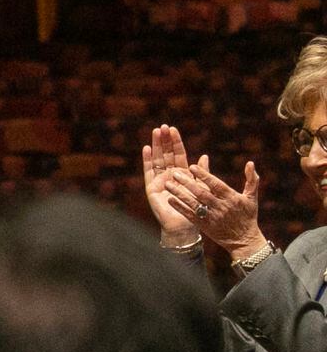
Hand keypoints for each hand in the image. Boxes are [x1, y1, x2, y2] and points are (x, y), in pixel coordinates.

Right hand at [140, 125, 197, 241]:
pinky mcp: (152, 187)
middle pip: (166, 154)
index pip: (178, 154)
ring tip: (155, 132)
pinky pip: (149, 171)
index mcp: (182, 174)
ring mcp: (159, 180)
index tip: (173, 129)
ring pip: (157, 159)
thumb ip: (202, 172)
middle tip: (163, 126)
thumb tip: (204, 156)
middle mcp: (169, 175)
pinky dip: (147, 160)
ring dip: (156, 145)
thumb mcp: (202, 187)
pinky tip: (147, 148)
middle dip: (164, 140)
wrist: (184, 226)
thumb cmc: (195, 209)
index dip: (176, 142)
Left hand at [161, 158, 264, 258]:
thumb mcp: (252, 198)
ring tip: (167, 185)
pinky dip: (180, 208)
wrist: (243, 240)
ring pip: (193, 203)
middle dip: (187, 183)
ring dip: (179, 194)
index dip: (204, 175)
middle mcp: (220, 207)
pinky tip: (170, 200)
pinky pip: (190, 215)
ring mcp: (211, 217)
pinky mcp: (204, 225)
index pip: (216, 185)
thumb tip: (250, 162)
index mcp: (232, 198)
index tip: (192, 166)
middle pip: (201, 193)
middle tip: (174, 173)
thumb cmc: (247, 216)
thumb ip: (252, 180)